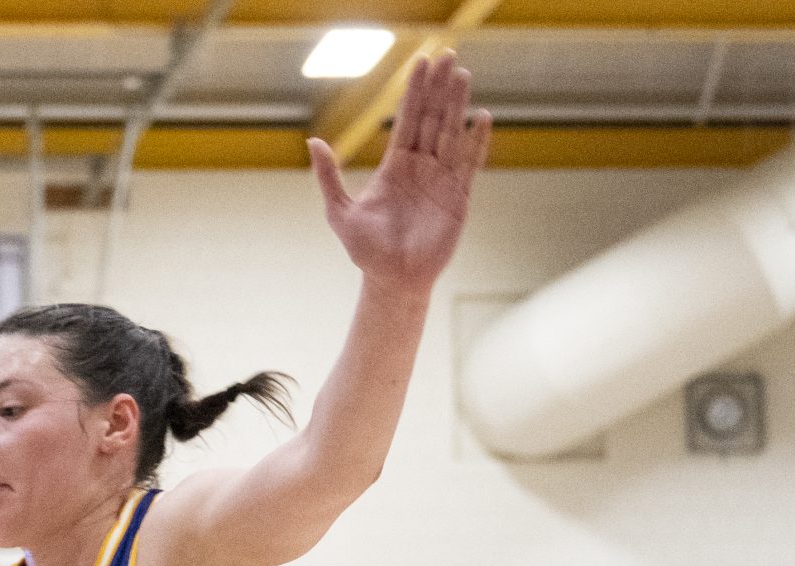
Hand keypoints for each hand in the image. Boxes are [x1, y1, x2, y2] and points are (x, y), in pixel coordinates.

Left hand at [309, 55, 490, 294]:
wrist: (392, 280)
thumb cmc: (366, 251)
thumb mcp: (340, 213)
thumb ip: (328, 177)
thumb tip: (313, 142)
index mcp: (395, 165)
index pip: (407, 119)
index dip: (414, 92)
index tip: (420, 63)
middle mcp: (421, 167)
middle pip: (432, 118)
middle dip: (439, 88)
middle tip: (447, 55)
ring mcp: (441, 179)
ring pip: (451, 133)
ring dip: (457, 105)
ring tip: (462, 74)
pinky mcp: (458, 197)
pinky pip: (470, 164)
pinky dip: (476, 141)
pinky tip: (481, 118)